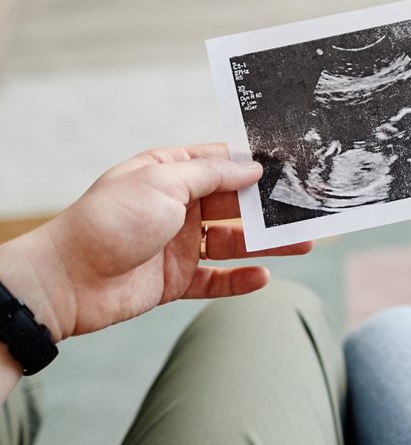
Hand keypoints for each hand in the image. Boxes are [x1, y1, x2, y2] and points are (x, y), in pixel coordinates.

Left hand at [0, 145, 311, 344]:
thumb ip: (212, 175)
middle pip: (234, 205)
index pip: (221, 163)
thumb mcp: (163, 183)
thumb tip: (252, 167)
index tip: (293, 165)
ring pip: (234, 243)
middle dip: (270, 208)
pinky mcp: (176, 280)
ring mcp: (177, 244)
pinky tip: (263, 276)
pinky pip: (217, 279)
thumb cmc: (108, 222)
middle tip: (308, 210)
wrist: (69, 280)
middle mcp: (176, 207)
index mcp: (168, 174)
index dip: (255, 165)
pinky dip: (241, 280)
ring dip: (267, 244)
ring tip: (304, 244)